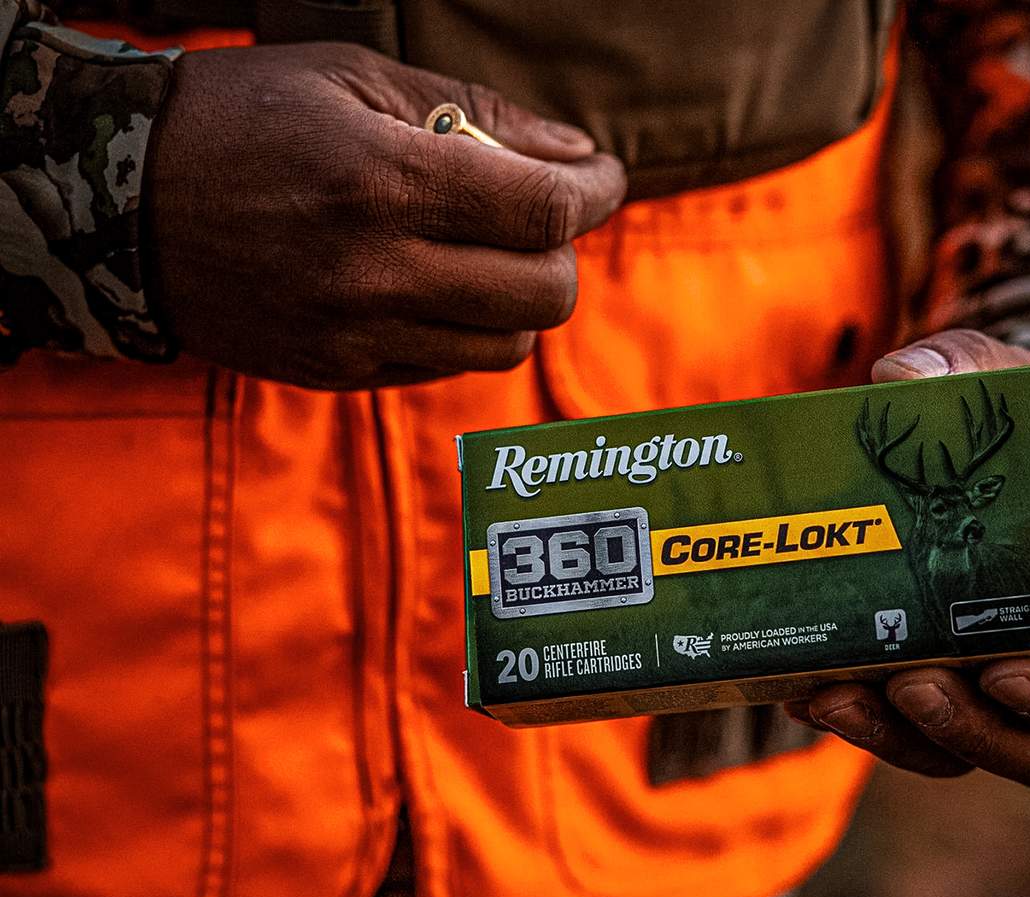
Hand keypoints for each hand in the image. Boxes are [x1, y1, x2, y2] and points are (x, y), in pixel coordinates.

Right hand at [143, 43, 625, 388]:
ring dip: (519, 300)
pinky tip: (434, 287)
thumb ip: (477, 116)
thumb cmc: (239, 118)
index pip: (544, 213)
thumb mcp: (353, 80)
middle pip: (544, 294)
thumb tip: (573, 153)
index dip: (596, 195)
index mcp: (385, 182)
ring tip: (486, 255)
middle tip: (544, 221)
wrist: (114, 200)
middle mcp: (376, 271)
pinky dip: (463, 330)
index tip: (602, 178)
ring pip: (504, 345)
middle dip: (565, 253)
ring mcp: (354, 332)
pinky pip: (444, 367)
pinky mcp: (335, 371)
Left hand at [786, 329, 1029, 784]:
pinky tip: (808, 691)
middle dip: (973, 729)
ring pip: (966, 752)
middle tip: (912, 685)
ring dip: (903, 737)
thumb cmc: (1013, 417)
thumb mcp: (994, 377)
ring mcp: (993, 688)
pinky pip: (904, 734)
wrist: (974, 442)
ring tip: (842, 695)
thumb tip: (904, 375)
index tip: (1006, 672)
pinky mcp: (932, 689)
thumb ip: (962, 367)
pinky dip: (860, 721)